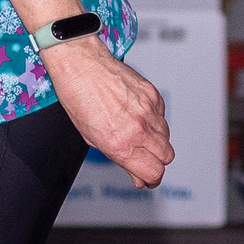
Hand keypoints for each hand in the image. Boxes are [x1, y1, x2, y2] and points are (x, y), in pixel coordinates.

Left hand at [44, 36, 172, 188]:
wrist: (80, 64)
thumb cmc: (77, 98)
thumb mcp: (92, 138)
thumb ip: (119, 158)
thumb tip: (138, 176)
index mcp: (120, 144)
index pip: (153, 172)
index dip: (151, 179)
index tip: (147, 179)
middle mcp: (138, 129)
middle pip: (166, 157)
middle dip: (156, 162)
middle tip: (143, 159)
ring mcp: (149, 110)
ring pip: (166, 137)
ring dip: (156, 141)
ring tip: (135, 134)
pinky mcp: (153, 94)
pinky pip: (162, 116)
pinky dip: (154, 121)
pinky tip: (135, 115)